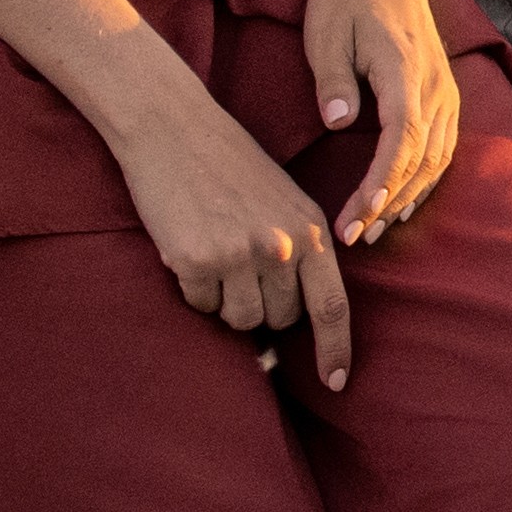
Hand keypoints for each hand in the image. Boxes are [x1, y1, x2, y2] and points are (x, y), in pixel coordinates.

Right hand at [111, 69, 362, 386]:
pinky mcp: (196, 260)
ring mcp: (239, 255)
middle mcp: (282, 246)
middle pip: (279, 320)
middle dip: (261, 307)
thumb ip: (301, 252)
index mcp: (312, 230)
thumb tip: (299, 318)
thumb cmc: (231, 165)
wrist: (174, 128)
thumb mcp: (286, 202)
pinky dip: (192, 287)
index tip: (337, 384)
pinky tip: (188, 246)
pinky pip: (198, 303)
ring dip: (224, 301)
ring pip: (239, 319)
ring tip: (215, 254)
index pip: (332, 307)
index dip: (335, 350)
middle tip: (239, 265)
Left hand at [310, 0, 468, 249]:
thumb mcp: (324, 32)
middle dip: (388, 203)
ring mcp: (444, 91)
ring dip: (408, 198)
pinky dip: (424, 180)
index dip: (381, 185)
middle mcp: (434, 87)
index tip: (356, 217)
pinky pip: (443, 148)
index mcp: (404, 72)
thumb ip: (333, 79)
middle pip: (421, 161)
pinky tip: (403, 200)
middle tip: (353, 236)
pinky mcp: (444, 94)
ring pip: (437, 159)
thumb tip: (338, 122)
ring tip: (375, 228)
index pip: (401, 142)